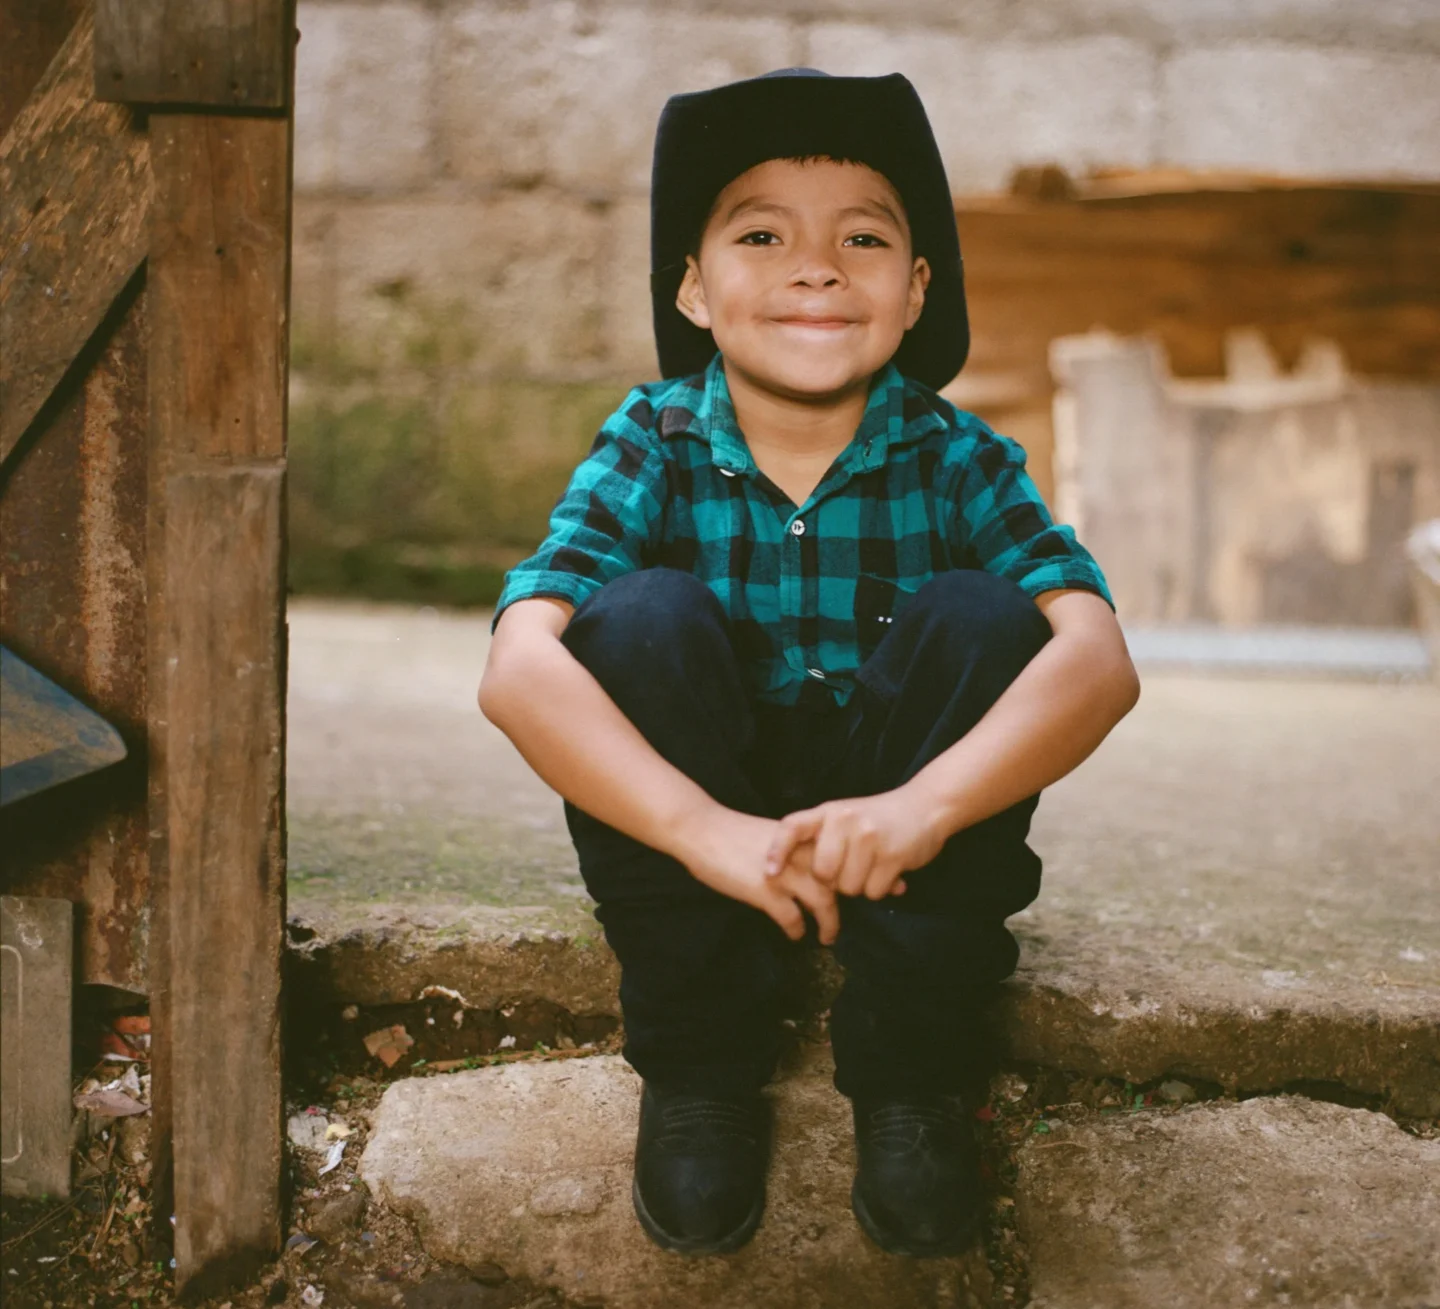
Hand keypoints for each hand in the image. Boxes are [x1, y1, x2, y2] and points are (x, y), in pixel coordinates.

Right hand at [675, 805, 840, 943]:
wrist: (702, 829)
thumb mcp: (773, 837)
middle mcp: (799, 853)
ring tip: (826, 937)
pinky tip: (794, 934)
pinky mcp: (765, 891)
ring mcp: (784, 872)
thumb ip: (793, 851)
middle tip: (838, 924)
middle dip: (842, 905)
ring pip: (823, 901)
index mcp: (803, 837)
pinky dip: (796, 929)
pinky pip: (792, 917)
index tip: (844, 896)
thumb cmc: (732, 831)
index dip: (846, 879)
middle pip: (837, 881)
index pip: (839, 858)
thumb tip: (808, 871)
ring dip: (828, 923)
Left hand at [764, 786, 949, 900]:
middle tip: (852, 867)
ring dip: (861, 885)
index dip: (776, 850)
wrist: (925, 807)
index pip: (792, 827)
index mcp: (828, 812)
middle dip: (835, 881)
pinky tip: (889, 869)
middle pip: (822, 873)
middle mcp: (845, 821)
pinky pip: (873, 892)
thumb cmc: (877, 819)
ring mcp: (869, 837)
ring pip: (849, 888)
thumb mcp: (844, 817)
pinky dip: (881, 888)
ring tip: (873, 864)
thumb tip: (789, 872)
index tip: (770, 873)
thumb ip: (820, 837)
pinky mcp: (892, 855)